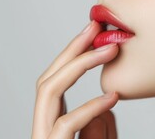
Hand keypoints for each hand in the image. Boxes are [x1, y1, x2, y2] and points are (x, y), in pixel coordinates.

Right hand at [32, 21, 118, 138]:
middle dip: (72, 50)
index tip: (94, 35)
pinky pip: (66, 123)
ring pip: (49, 92)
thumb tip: (105, 105)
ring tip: (109, 50)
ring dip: (80, 65)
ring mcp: (44, 137)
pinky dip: (89, 107)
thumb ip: (99, 127)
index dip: (72, 56)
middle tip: (95, 28)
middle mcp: (43, 127)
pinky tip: (111, 97)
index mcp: (51, 123)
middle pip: (48, 79)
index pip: (56, 83)